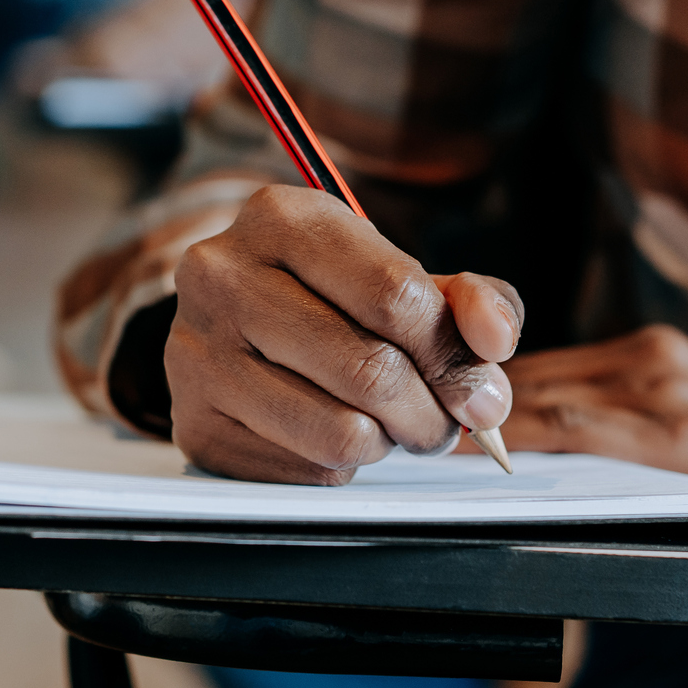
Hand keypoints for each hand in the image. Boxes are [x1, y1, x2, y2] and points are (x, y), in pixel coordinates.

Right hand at [167, 184, 522, 483]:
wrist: (231, 327)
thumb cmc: (330, 297)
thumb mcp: (399, 274)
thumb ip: (467, 300)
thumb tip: (493, 342)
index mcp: (282, 217)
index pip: (395, 295)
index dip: (456, 355)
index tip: (484, 391)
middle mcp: (223, 276)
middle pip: (372, 371)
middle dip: (432, 413)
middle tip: (443, 423)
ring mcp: (198, 353)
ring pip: (342, 433)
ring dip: (389, 443)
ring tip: (388, 424)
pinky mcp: (194, 423)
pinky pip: (307, 470)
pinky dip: (341, 465)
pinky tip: (329, 431)